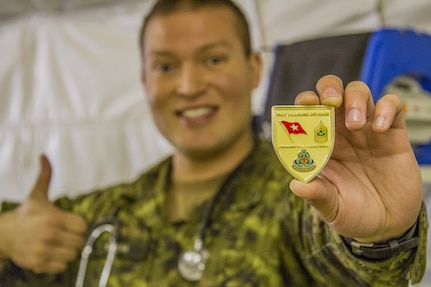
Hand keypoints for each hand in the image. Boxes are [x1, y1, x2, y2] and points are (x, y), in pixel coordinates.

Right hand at [0, 155, 87, 273]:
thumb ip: (45, 176)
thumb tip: (44, 156)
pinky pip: (61, 267)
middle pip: (80, 242)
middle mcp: (49, 235)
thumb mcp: (37, 194)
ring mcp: (43, 250)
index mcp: (53, 218)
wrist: (4, 234)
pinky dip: (59, 262)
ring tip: (58, 243)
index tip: (71, 224)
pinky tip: (51, 252)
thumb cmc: (26, 214)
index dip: (79, 225)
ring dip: (68, 250)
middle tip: (65, 234)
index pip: (83, 226)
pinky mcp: (38, 263)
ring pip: (72, 255)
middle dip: (74, 238)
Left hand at [290, 75, 421, 242]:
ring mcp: (366, 129)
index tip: (304, 104)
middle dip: (329, 88)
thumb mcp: (331, 207)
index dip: (304, 102)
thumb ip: (316, 194)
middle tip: (331, 101)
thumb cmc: (353, 213)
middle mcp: (340, 132)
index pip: (307, 112)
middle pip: (332, 92)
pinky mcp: (392, 133)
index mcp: (320, 144)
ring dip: (355, 99)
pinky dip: (386, 108)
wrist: (388, 225)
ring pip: (359, 93)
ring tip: (356, 125)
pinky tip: (380, 129)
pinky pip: (391, 105)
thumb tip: (296, 185)